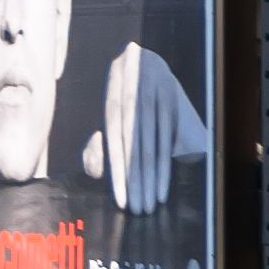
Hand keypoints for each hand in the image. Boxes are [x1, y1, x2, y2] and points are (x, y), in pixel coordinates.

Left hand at [81, 46, 208, 212]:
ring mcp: (154, 101)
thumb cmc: (120, 96)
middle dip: (137, 182)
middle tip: (139, 210)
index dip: (118, 175)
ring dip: (153, 177)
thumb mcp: (103, 114)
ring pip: (153, 146)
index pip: (114, 147)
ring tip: (152, 202)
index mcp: (110, 106)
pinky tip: (165, 181)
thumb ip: (97, 144)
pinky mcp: (172, 101)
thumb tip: (96, 171)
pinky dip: (167, 161)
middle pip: (134, 150)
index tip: (122, 201)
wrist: (143, 57)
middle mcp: (131, 102)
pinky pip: (170, 137)